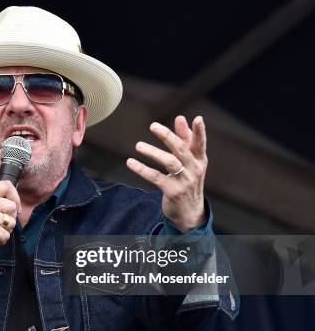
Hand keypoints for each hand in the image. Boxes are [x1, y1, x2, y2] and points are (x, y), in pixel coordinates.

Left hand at [126, 115, 207, 232]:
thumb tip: (180, 118)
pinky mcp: (172, 191)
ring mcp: (184, 181)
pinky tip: (131, 162)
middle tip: (153, 126)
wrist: (190, 212)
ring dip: (152, 152)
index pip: (200, 144)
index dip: (199, 132)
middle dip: (168, 136)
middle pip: (181, 150)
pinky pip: (155, 177)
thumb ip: (185, 140)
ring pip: (169, 162)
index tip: (197, 119)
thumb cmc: (188, 181)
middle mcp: (194, 169)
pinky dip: (142, 169)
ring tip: (138, 145)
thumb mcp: (190, 162)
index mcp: (199, 160)